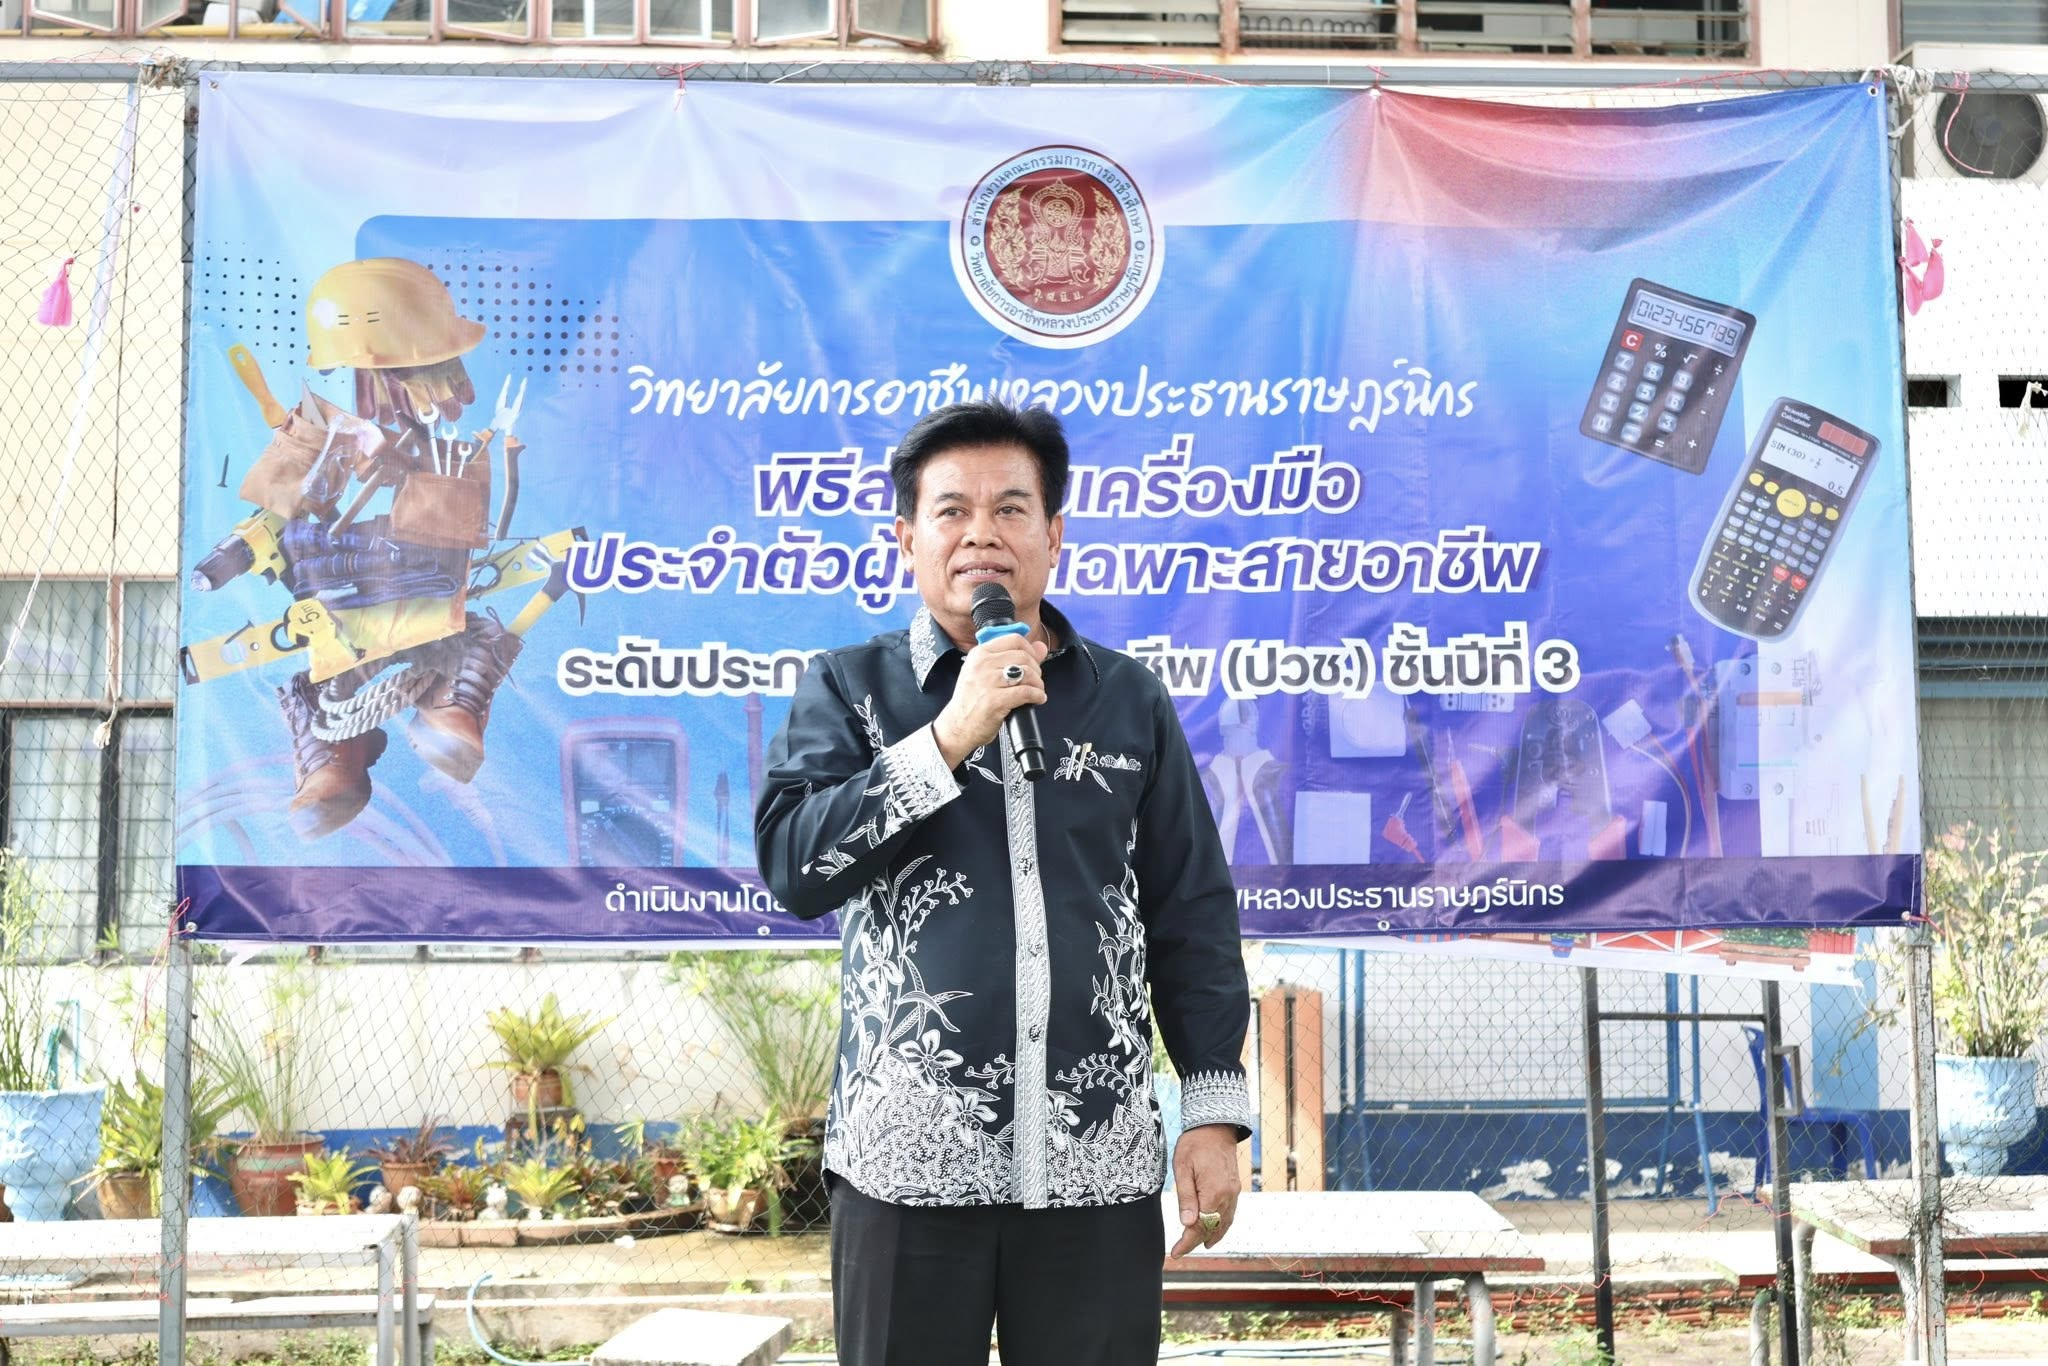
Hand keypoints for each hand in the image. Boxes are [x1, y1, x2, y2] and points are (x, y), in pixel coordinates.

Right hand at [933, 634, 1048, 767]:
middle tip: (1035, 681)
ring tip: (1037, 691)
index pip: (1014, 639)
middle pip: (1024, 656)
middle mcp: (982, 665)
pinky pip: (1026, 692)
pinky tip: (1037, 699)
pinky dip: (1037, 696)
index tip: (1033, 661)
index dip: (1030, 650)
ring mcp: (987, 682)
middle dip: (1036, 669)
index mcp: (979, 654)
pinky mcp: (995, 701)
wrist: (957, 726)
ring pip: (1027, 673)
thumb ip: (1012, 657)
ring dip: (1038, 683)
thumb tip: (1041, 647)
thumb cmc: (971, 700)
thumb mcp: (984, 673)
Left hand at [1169, 1124, 1241, 1257]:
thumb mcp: (1182, 1168)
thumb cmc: (1194, 1144)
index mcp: (1214, 1192)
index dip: (1188, 1242)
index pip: (1201, 1226)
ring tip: (1197, 1245)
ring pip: (1224, 1223)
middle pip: (1213, 1228)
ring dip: (1211, 1236)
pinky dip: (1221, 1225)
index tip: (1176, 1253)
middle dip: (1197, 1241)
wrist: (1216, 1127)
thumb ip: (1185, 1197)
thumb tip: (1187, 1223)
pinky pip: (1229, 1214)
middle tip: (1180, 1250)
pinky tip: (1214, 1230)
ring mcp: (1234, 1193)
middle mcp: (1228, 1196)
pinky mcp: (1235, 1188)